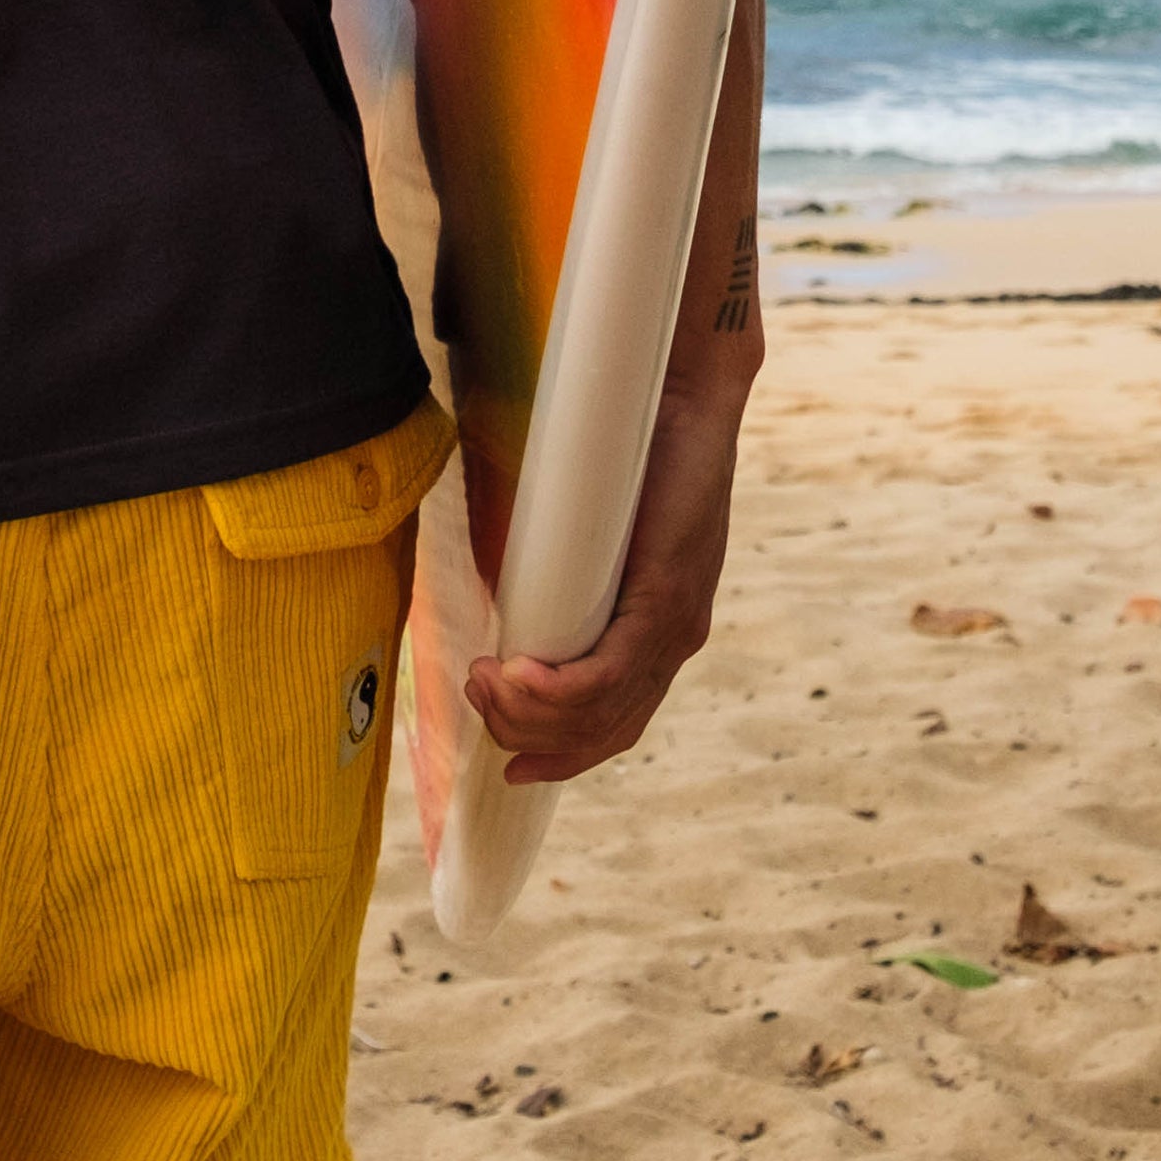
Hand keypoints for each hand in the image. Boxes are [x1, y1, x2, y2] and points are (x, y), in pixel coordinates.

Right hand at [460, 343, 753, 788]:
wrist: (683, 394)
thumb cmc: (628, 449)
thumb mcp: (584, 529)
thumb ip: (551, 566)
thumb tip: (493, 586)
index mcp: (657, 629)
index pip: (615, 722)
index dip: (562, 755)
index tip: (510, 766)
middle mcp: (673, 639)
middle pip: (603, 730)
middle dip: (528, 735)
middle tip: (478, 699)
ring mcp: (675, 624)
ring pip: (600, 712)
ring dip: (529, 713)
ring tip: (482, 683)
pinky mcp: (668, 600)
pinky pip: (609, 674)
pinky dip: (556, 690)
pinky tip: (514, 675)